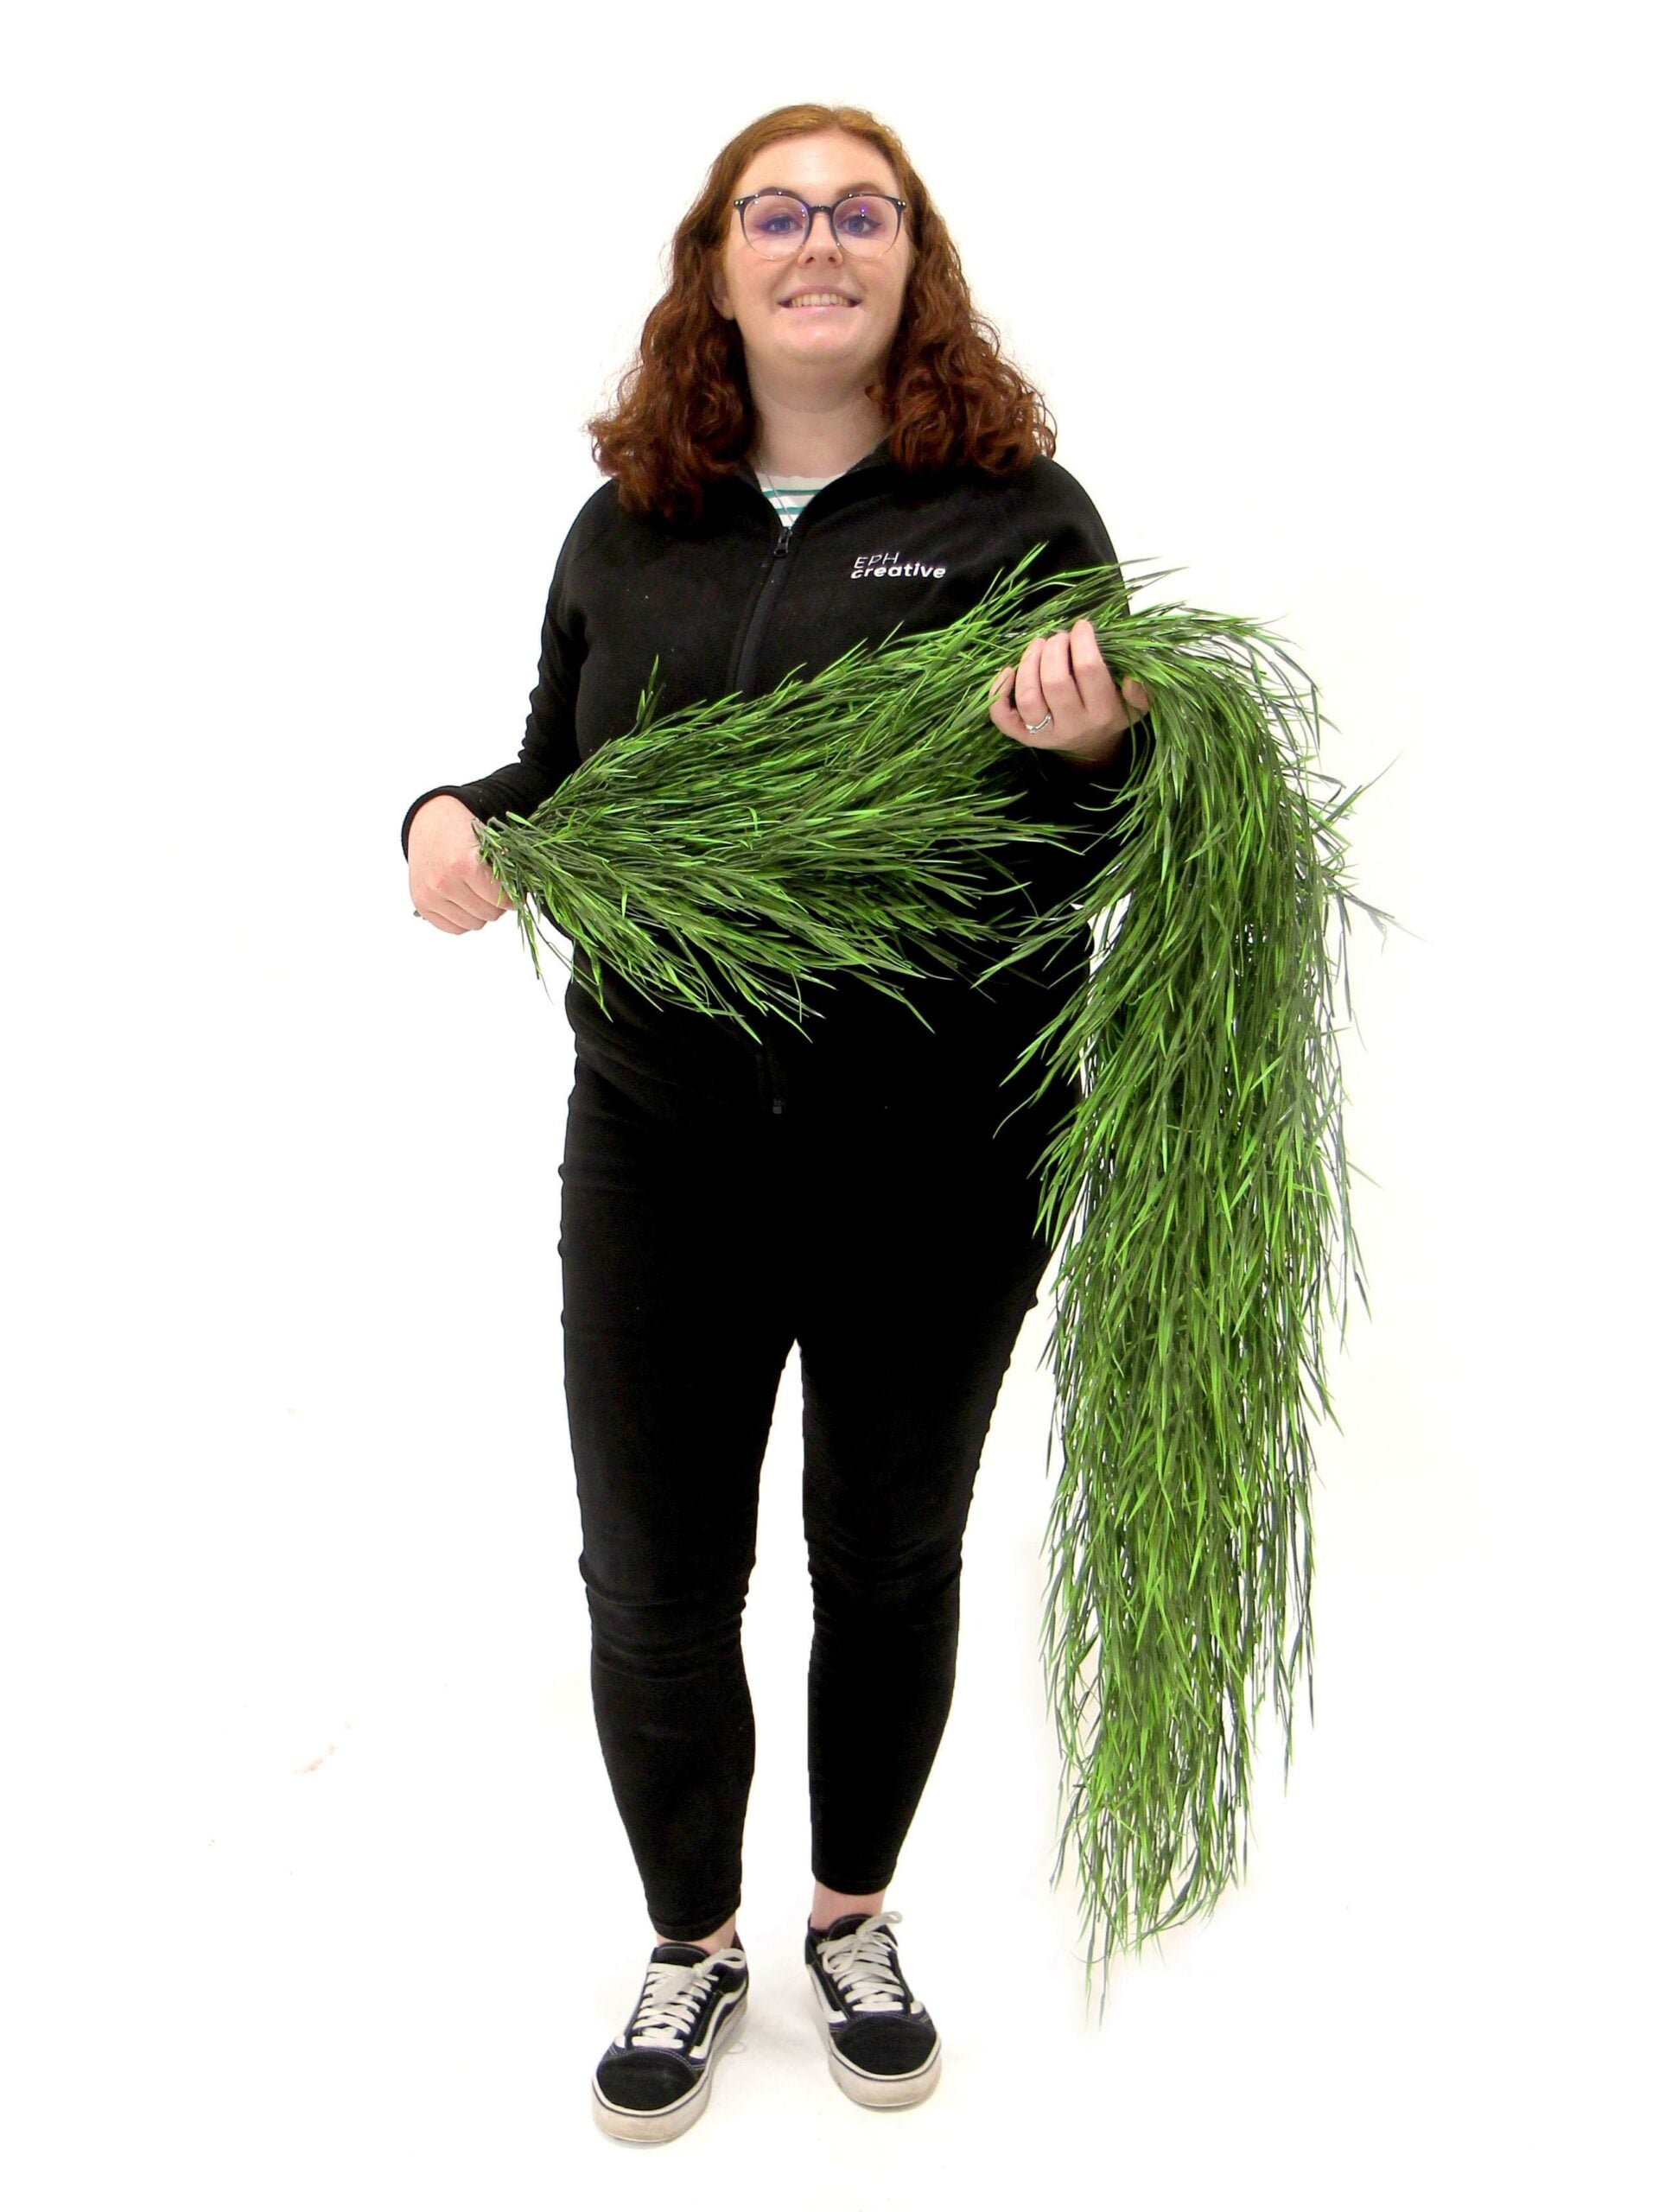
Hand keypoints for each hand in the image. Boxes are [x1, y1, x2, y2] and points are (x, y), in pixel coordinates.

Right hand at [408, 795, 515, 933]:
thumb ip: (503, 871)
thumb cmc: (460, 830)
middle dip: (497, 905)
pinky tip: (464, 902)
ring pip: (472, 924)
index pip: (501, 900)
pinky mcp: (421, 905)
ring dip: (480, 913)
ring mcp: (430, 896)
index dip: (512, 899)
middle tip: (494, 892)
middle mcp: (444, 883)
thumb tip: (519, 900)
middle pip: (488, 914)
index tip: (514, 895)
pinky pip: (453, 928)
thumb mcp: (487, 843)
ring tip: (478, 894)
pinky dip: (463, 919)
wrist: (428, 822)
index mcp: (464, 865)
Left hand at [988, 618, 1149, 766]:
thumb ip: (1141, 693)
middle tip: (1058, 637)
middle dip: (1054, 648)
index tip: (1081, 626)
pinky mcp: (1023, 737)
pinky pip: (1002, 718)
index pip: (1089, 670)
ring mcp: (1044, 734)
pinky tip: (1009, 670)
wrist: (1091, 745)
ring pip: (1027, 696)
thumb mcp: (1136, 705)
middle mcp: (1072, 726)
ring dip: (1028, 662)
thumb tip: (1132, 680)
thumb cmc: (1112, 712)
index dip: (1082, 641)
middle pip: (1055, 681)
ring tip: (1038, 644)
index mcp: (1103, 714)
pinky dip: (999, 692)